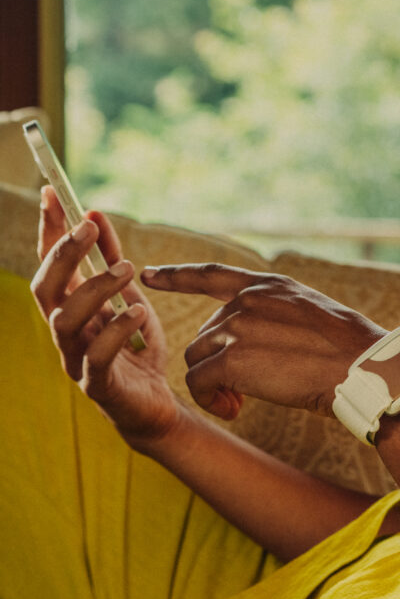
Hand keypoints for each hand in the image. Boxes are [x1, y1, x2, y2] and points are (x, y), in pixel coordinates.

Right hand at [31, 187, 179, 443]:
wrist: (156, 405)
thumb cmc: (137, 348)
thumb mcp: (129, 295)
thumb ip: (112, 258)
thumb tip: (94, 213)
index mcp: (69, 308)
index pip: (47, 264)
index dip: (47, 230)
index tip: (52, 193)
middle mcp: (64, 332)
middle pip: (44, 289)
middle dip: (64, 254)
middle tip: (90, 227)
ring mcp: (76, 360)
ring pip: (63, 322)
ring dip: (93, 289)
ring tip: (126, 269)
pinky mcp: (98, 387)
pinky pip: (97, 358)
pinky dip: (116, 332)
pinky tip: (139, 313)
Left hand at [140, 264, 384, 419]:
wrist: (361, 367)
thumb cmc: (348, 352)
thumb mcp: (311, 316)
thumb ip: (276, 317)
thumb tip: (252, 341)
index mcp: (268, 285)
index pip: (211, 275)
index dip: (177, 275)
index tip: (149, 273)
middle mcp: (247, 301)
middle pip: (205, 334)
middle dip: (217, 365)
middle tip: (239, 395)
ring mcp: (238, 327)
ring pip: (197, 358)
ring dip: (213, 385)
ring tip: (237, 404)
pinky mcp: (232, 359)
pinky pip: (198, 382)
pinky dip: (209, 400)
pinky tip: (233, 410)